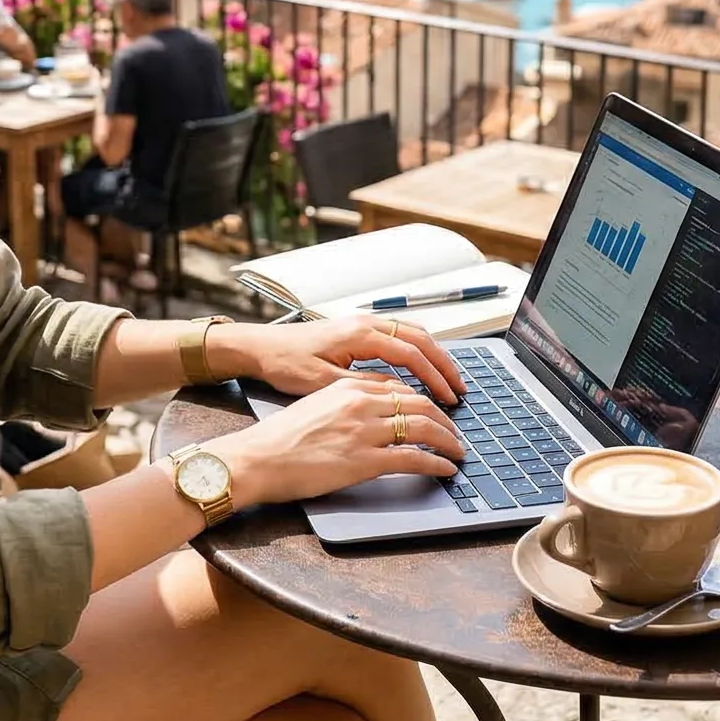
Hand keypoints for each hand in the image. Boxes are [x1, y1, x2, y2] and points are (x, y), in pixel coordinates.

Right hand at [209, 376, 463, 504]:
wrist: (257, 458)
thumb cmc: (280, 438)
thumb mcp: (317, 406)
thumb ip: (348, 404)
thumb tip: (372, 414)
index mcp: (350, 388)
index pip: (402, 388)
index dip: (426, 400)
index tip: (437, 411)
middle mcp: (362, 403)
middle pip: (421, 403)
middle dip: (445, 419)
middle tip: (456, 433)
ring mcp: (366, 432)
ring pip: (424, 428)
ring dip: (448, 440)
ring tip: (458, 452)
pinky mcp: (365, 461)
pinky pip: (414, 459)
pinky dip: (436, 463)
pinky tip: (445, 469)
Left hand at [213, 313, 467, 404]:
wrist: (259, 347)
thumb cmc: (285, 364)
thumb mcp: (323, 383)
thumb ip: (363, 385)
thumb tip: (397, 393)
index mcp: (359, 334)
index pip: (410, 353)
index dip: (434, 377)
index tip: (448, 397)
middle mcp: (365, 323)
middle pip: (419, 338)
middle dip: (444, 364)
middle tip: (460, 389)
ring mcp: (362, 324)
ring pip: (411, 334)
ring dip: (433, 356)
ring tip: (448, 381)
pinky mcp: (357, 331)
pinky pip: (398, 337)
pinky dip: (416, 352)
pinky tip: (422, 370)